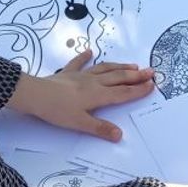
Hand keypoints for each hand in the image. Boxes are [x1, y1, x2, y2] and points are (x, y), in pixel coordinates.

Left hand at [7, 51, 155, 141]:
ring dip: (119, 67)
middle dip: (135, 76)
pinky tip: (90, 52)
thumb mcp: (80, 123)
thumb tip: (119, 135)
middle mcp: (93, 83)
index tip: (152, 85)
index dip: (138, 90)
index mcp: (98, 95)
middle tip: (151, 71)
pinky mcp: (67, 73)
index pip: (123, 93)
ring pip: (104, 69)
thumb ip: (100, 128)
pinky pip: (78, 63)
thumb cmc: (57, 111)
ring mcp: (80, 76)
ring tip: (132, 64)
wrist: (35, 95)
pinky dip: (85, 57)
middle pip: (118, 78)